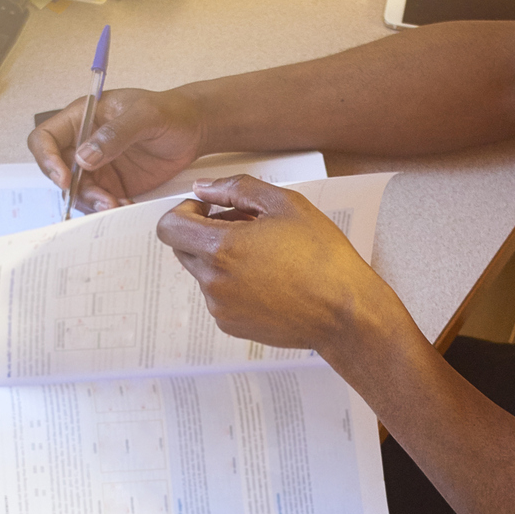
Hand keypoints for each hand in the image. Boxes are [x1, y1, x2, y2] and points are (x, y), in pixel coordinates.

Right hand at [28, 87, 204, 211]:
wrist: (193, 129)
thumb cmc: (169, 112)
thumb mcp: (145, 115)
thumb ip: (115, 133)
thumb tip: (84, 157)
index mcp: (82, 117)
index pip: (45, 138)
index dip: (47, 159)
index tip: (65, 178)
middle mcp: (83, 142)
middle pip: (59, 172)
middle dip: (76, 190)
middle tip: (103, 200)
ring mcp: (97, 166)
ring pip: (79, 192)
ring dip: (95, 203)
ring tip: (119, 204)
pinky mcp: (113, 184)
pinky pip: (100, 201)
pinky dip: (110, 208)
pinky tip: (128, 204)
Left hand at [155, 175, 406, 359]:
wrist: (345, 314)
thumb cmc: (323, 257)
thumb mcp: (285, 205)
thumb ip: (236, 188)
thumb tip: (204, 188)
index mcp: (221, 248)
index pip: (169, 227)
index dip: (185, 211)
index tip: (209, 209)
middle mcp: (213, 282)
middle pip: (183, 249)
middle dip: (205, 232)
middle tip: (246, 226)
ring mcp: (220, 308)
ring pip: (203, 272)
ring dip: (223, 258)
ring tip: (266, 255)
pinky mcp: (231, 325)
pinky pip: (219, 296)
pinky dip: (234, 283)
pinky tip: (270, 279)